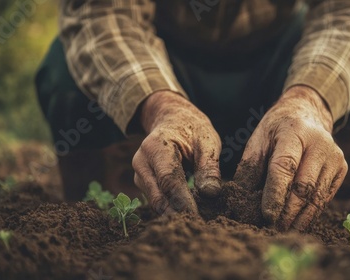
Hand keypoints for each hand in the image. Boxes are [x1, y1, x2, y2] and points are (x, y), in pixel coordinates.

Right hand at [132, 91, 221, 214]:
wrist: (173, 120)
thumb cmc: (193, 130)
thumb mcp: (207, 141)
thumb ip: (209, 166)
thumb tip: (211, 193)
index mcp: (155, 146)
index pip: (168, 180)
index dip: (182, 200)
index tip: (197, 216)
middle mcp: (141, 161)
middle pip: (158, 195)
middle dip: (177, 212)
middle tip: (198, 226)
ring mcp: (138, 174)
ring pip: (156, 201)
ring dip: (174, 213)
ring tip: (195, 223)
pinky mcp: (142, 183)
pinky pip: (156, 200)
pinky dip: (171, 208)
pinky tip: (187, 215)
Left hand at [234, 86, 347, 230]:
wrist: (306, 114)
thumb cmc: (276, 130)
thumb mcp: (258, 140)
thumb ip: (250, 169)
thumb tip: (239, 201)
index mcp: (295, 131)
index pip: (285, 167)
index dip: (275, 194)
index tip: (266, 215)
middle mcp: (320, 143)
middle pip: (304, 186)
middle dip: (287, 212)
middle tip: (271, 229)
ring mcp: (335, 156)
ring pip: (317, 197)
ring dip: (299, 218)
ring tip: (282, 231)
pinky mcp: (341, 169)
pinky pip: (325, 198)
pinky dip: (310, 213)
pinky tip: (296, 223)